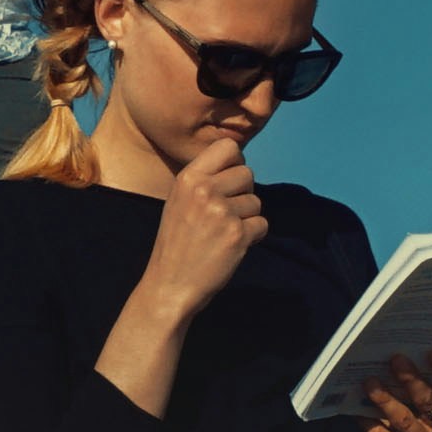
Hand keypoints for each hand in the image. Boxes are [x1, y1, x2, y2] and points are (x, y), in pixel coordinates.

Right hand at [132, 128, 268, 325]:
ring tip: (222, 234)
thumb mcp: (179, 201)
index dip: (235, 163)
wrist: (170, 285)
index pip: (228, 146)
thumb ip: (204, 180)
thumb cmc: (177, 244)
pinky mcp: (237, 235)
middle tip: (225, 214)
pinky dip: (252, 237)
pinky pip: (262, 224)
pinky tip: (231, 247)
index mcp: (188, 178)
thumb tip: (239, 165)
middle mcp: (205, 190)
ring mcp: (222, 212)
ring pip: (256, 201)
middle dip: (243, 193)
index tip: (229, 181)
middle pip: (247, 173)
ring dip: (246, 218)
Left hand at [359, 352, 431, 431]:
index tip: (431, 352)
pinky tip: (357, 412)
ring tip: (369, 382)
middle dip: (412, 379)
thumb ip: (421, 393)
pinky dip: (369, 423)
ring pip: (404, 420)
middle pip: (429, 401)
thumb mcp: (428, 417)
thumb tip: (396, 362)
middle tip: (395, 359)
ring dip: (386, 399)